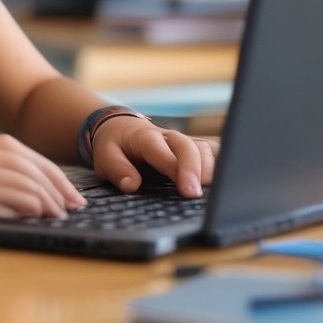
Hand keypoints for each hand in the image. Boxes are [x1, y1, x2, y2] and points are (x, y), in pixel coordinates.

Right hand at [0, 135, 86, 222]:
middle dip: (58, 184)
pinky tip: (36, 216)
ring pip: (22, 182)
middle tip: (75, 204)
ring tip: (61, 213)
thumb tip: (3, 190)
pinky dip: (25, 207)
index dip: (50, 171)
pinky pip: (2, 200)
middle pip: (30, 166)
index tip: (67, 189)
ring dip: (47, 198)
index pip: (23, 153)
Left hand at [91, 117, 217, 197]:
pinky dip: (215, 168)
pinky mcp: (189, 151)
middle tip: (196, 195)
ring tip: (209, 193)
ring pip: (202, 150)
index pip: (162, 150)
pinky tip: (218, 186)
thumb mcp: (105, 156)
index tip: (186, 191)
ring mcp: (180, 143)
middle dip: (196, 171)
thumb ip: (117, 169)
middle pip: (189, 147)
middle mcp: (167, 137)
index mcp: (145, 137)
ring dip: (209, 170)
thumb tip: (132, 185)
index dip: (176, 169)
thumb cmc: (114, 144)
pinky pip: (208, 155)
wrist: (118, 127)